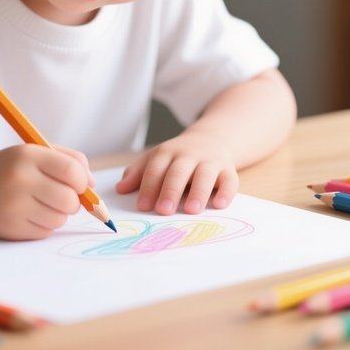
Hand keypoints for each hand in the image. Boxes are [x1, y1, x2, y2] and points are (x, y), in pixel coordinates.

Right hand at [0, 144, 89, 239]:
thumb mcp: (35, 152)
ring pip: (59, 219)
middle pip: (69, 200)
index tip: (78, 183)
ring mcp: (13, 206)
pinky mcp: (10, 229)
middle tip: (62, 196)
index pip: (72, 171)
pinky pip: (45, 232)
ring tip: (40, 202)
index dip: (82, 181)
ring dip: (58, 214)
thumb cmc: (10, 167)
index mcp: (28, 155)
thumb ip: (69, 160)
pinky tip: (28, 213)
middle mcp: (20, 180)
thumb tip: (92, 185)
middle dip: (73, 201)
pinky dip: (44, 225)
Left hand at [115, 131, 237, 214]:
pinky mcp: (228, 170)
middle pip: (178, 171)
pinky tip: (219, 204)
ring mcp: (210, 162)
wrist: (212, 139)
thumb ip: (138, 173)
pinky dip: (226, 192)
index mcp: (167, 153)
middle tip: (163, 210)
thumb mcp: (157, 158)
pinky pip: (229, 180)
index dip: (148, 186)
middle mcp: (189, 155)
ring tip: (191, 210)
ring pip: (204, 175)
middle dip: (170, 190)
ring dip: (198, 192)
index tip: (142, 206)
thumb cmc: (178, 156)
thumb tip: (120, 189)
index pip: (155, 168)